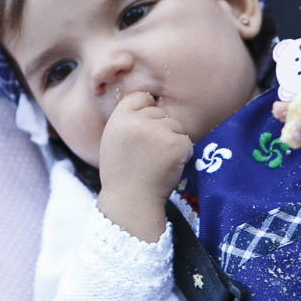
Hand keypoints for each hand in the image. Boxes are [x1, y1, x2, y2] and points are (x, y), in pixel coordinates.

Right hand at [97, 91, 192, 240]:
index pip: (141, 97)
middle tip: (147, 155)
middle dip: (159, 130)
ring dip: (172, 142)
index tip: (143, 131)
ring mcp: (158, 132)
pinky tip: (168, 167)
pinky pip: (186, 141)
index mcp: (119, 118)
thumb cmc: (122, 174)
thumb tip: (150, 100)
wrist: (131, 202)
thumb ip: (127, 120)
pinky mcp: (176, 145)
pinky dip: (182, 154)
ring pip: (175, 126)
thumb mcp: (113, 140)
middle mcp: (138, 122)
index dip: (145, 112)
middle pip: (160, 112)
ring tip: (156, 162)